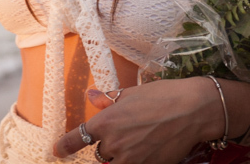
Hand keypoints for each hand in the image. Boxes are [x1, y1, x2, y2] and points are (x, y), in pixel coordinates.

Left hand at [53, 79, 219, 163]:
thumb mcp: (131, 93)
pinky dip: (135, 160)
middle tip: (124, 134)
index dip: (64, 146)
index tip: (56, 151)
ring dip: (120, 157)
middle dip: (106, 146)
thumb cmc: (162, 96)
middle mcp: (115, 143)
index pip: (77, 138)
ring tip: (137, 142)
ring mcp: (132, 159)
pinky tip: (145, 151)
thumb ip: (108, 100)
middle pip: (99, 154)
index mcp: (106, 122)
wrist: (193, 110)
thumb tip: (91, 95)